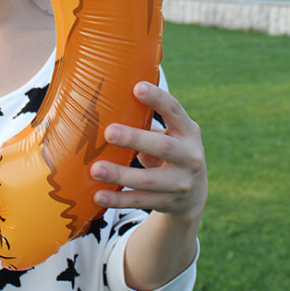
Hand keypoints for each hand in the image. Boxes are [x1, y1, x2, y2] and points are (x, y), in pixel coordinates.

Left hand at [91, 81, 206, 220]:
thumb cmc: (170, 149)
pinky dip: (119, 199)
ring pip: (149, 180)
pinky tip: (99, 195)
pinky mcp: (169, 203)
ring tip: (95, 169)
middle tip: (109, 132)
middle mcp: (189, 156)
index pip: (175, 110)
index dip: (158, 99)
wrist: (194, 194)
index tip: (137, 87)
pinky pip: (141, 201)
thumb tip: (108, 96)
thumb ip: (148, 120)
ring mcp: (181, 183)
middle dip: (135, 139)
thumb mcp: (171, 133)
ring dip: (120, 175)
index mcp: (188, 131)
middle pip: (163, 147)